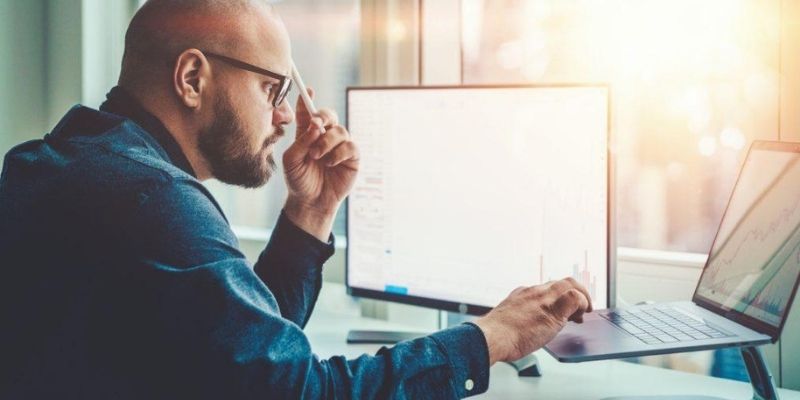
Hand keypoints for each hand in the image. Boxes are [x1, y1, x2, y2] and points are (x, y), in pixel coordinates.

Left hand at [282, 88, 359, 240]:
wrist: (311, 202)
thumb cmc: (298, 181)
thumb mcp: (291, 160)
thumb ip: (301, 141)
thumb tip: (316, 125)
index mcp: (307, 134)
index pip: (308, 112)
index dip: (307, 99)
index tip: (307, 90)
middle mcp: (324, 137)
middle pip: (328, 115)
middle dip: (323, 116)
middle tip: (315, 125)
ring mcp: (339, 146)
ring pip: (339, 130)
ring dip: (327, 142)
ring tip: (317, 156)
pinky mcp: (351, 157)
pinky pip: (350, 146)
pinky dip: (338, 153)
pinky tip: (330, 163)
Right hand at [474, 277, 591, 364]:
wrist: (492, 337)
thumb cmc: (496, 337)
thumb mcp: (506, 322)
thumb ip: (518, 319)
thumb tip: (524, 329)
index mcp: (522, 294)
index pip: (546, 288)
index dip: (558, 297)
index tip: (561, 309)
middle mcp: (533, 291)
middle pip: (559, 282)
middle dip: (573, 291)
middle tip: (580, 307)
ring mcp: (543, 297)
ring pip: (569, 283)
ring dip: (581, 295)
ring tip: (585, 310)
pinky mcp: (553, 309)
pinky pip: (575, 297)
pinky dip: (583, 303)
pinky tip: (581, 315)